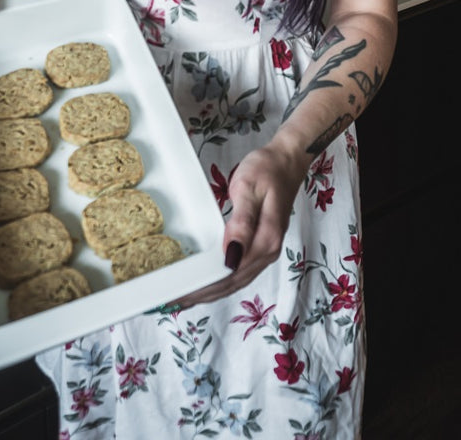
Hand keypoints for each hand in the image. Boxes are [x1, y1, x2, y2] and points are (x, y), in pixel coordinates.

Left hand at [172, 141, 304, 307]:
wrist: (287, 161)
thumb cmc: (266, 170)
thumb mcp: (248, 189)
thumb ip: (241, 222)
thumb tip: (230, 256)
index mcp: (266, 239)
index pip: (231, 273)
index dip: (206, 286)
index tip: (182, 293)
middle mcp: (269, 251)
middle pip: (233, 282)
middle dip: (204, 294)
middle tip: (174, 300)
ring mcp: (267, 250)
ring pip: (237, 280)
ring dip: (212, 291)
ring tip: (185, 297)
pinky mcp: (261, 245)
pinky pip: (240, 270)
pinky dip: (222, 280)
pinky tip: (208, 282)